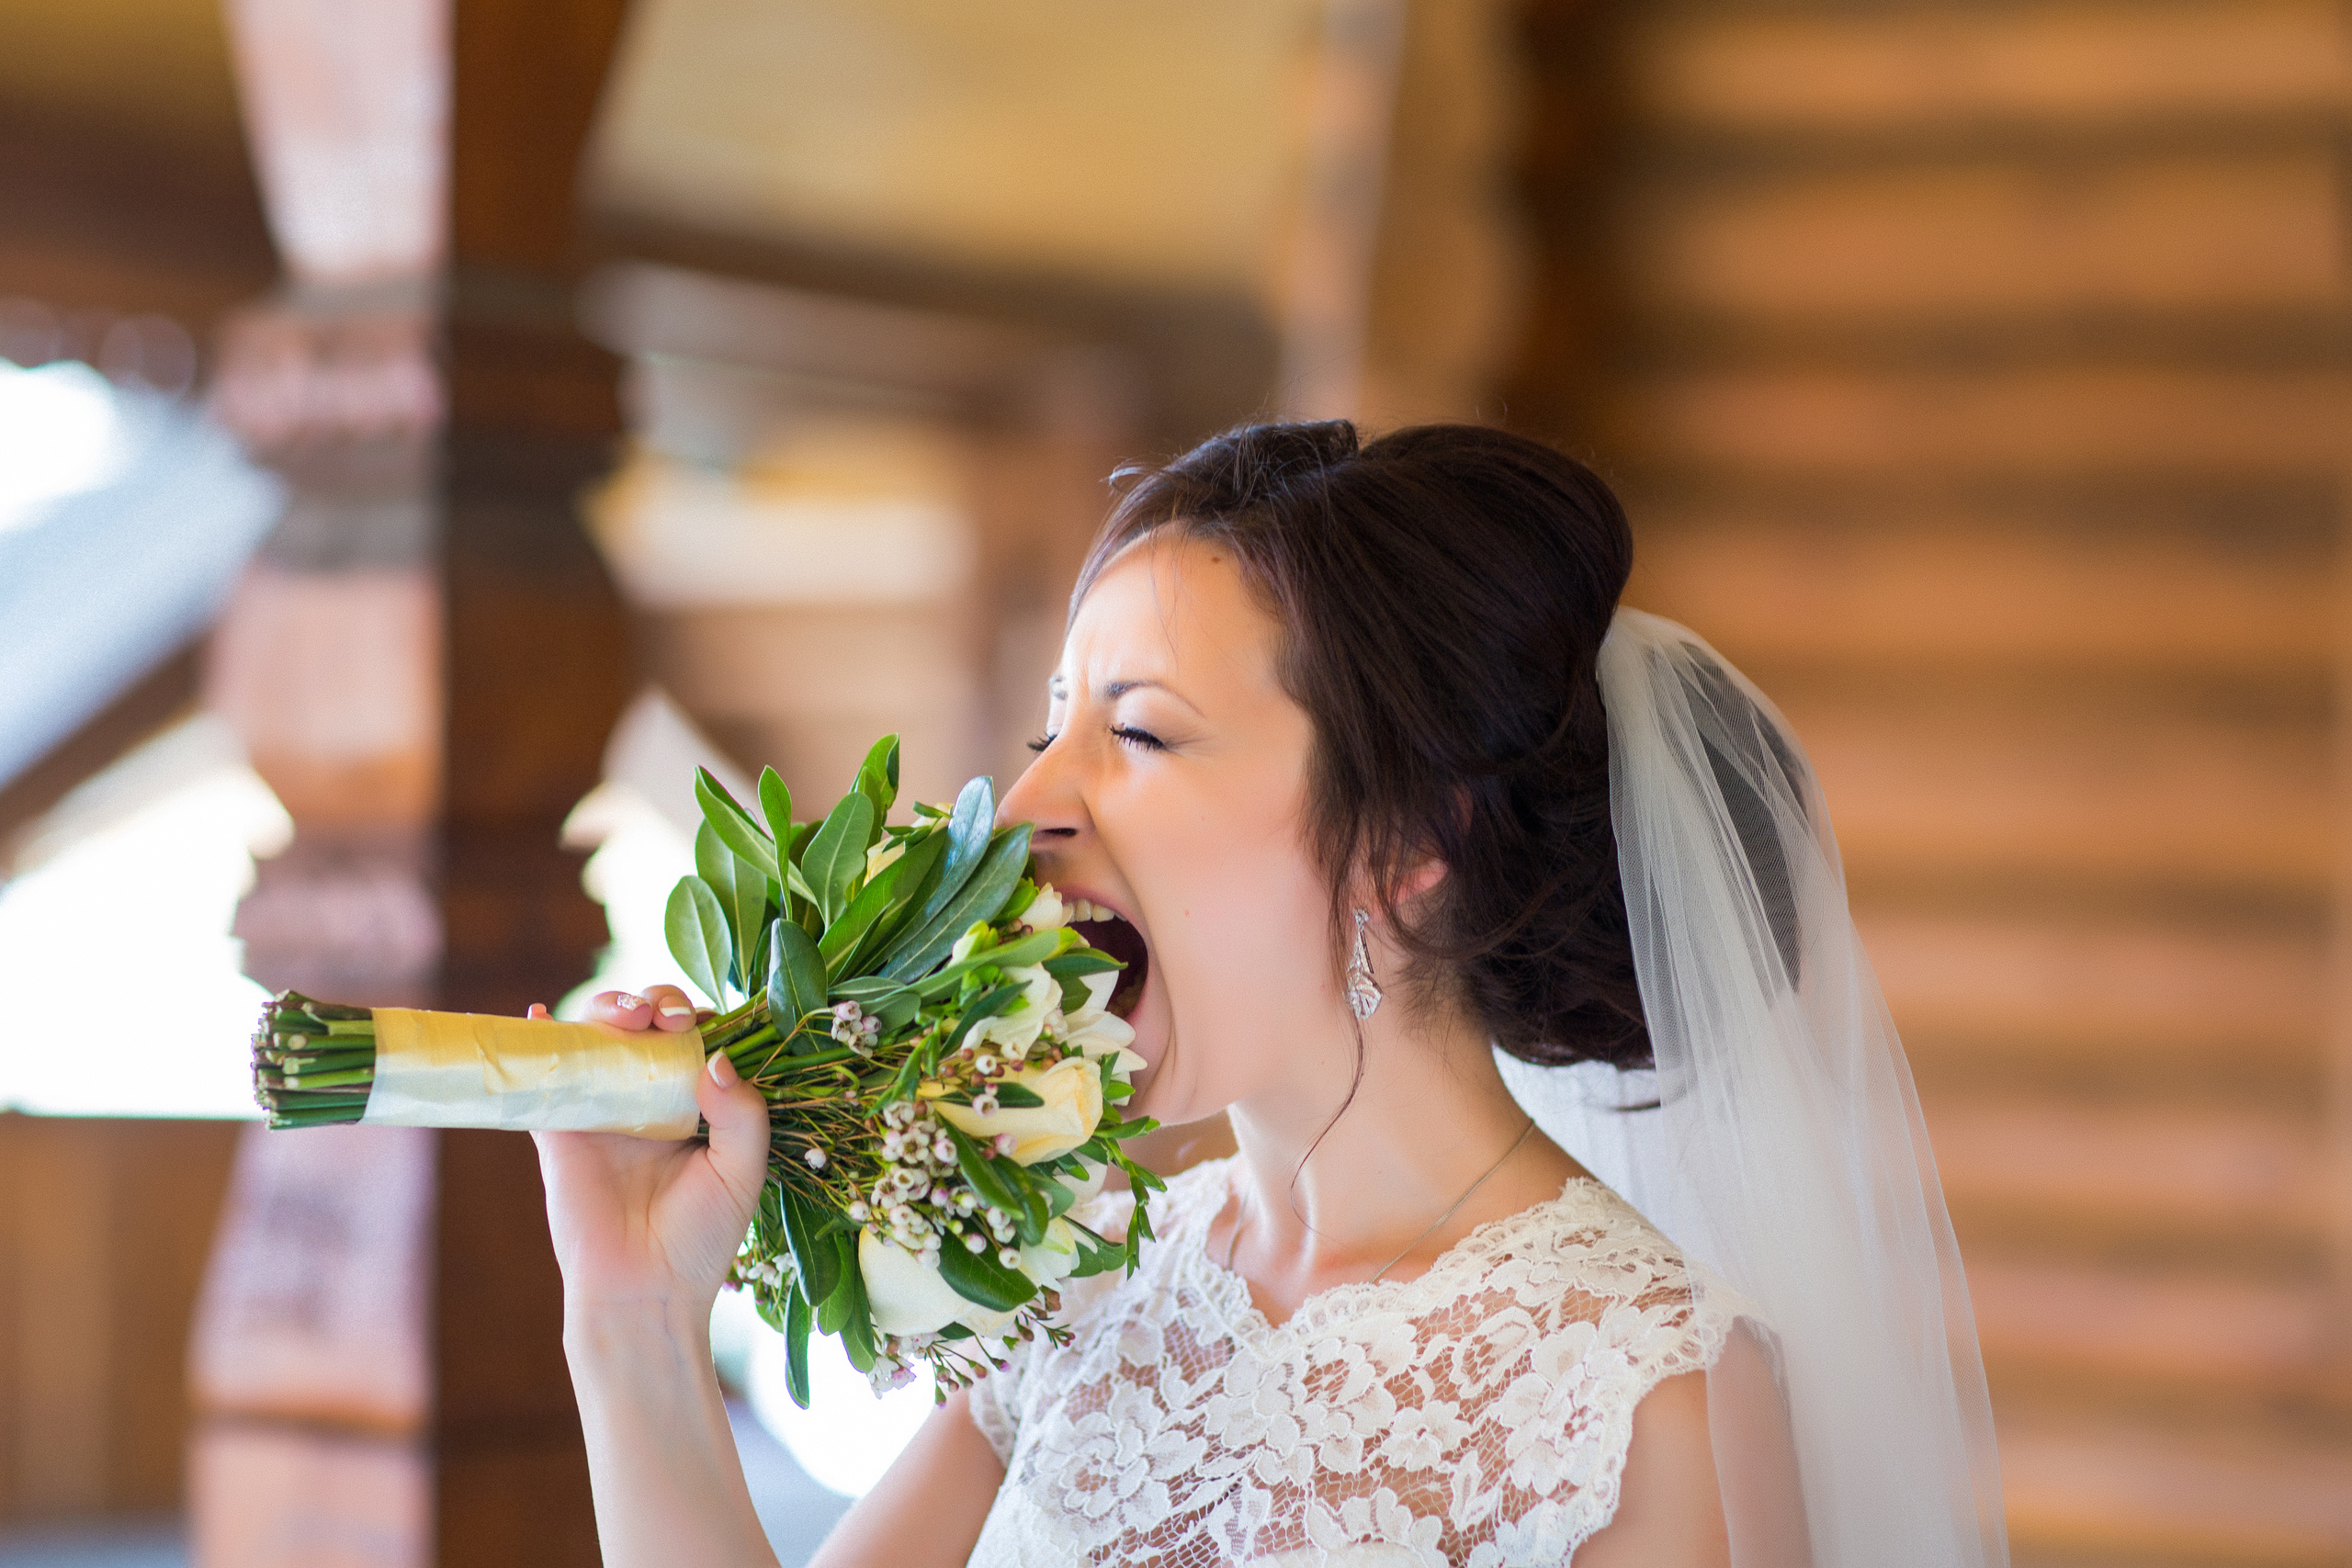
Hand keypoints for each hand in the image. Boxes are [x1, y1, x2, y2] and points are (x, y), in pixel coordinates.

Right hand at [530, 986, 769, 1312]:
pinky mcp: (560, 1130)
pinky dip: (538, 1039)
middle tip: (664, 1020)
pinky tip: (540, 1015)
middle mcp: (649, 1098)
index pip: (697, 1038)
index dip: (699, 1018)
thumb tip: (717, 1059)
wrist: (643, 1293)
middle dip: (655, 1004)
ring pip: (599, 1038)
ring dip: (608, 1008)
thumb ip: (744, 1115)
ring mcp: (603, 1110)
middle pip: (646, 1026)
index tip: (701, 1025)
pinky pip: (545, 1076)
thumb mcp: (742, 1174)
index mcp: (696, 1104)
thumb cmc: (700, 1240)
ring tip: (624, 1016)